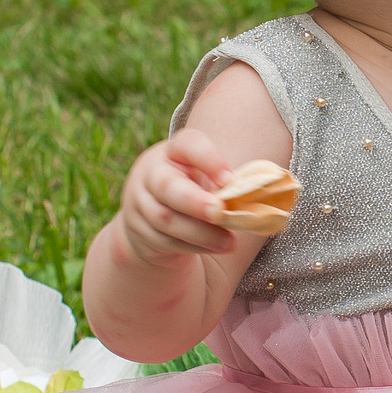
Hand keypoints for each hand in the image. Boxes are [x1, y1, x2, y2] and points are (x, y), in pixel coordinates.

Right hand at [114, 130, 238, 266]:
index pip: (188, 144)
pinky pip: (165, 241)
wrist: (151, 217)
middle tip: (220, 212)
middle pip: (168, 186)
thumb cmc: (191, 189)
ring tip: (229, 242)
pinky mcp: (139, 231)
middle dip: (196, 202)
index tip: (229, 178)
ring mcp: (140, 203)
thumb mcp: (203, 177)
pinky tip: (215, 248)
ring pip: (166, 220)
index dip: (208, 158)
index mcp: (173, 152)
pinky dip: (194, 247)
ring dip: (201, 233)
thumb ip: (223, 183)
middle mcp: (151, 173)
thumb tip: (252, 198)